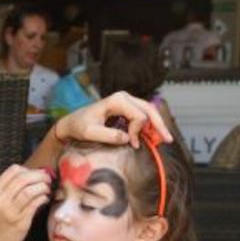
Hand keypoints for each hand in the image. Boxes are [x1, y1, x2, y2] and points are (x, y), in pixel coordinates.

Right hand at [0, 164, 50, 240]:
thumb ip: (10, 188)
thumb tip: (33, 175)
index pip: (14, 170)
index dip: (29, 169)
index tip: (37, 174)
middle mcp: (0, 199)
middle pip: (24, 178)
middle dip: (40, 176)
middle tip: (47, 179)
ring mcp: (9, 211)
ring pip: (30, 191)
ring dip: (42, 187)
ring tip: (47, 189)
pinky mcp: (19, 221)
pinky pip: (35, 204)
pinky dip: (43, 198)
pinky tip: (45, 199)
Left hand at [55, 91, 173, 148]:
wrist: (71, 123)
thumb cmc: (79, 126)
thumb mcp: (90, 133)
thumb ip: (108, 136)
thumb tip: (127, 138)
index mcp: (117, 100)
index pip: (138, 115)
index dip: (137, 131)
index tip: (130, 143)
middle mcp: (124, 97)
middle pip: (149, 110)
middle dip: (159, 125)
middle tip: (167, 140)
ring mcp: (126, 101)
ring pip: (149, 111)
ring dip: (156, 126)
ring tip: (163, 139)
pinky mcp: (126, 108)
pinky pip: (143, 115)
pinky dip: (149, 126)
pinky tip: (152, 136)